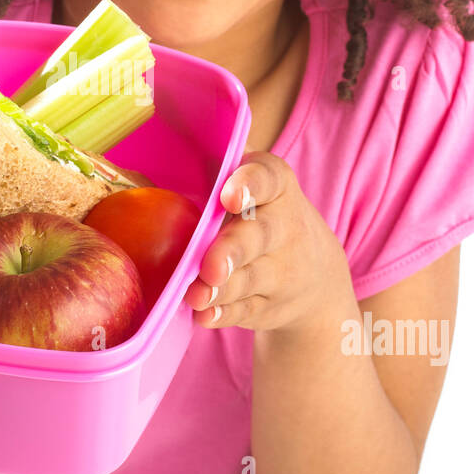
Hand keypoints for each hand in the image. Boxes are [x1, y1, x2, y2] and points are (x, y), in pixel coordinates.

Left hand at [182, 151, 353, 336]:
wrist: (317, 276)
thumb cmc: (262, 215)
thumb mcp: (255, 187)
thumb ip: (219, 173)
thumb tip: (155, 158)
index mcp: (276, 186)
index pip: (267, 178)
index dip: (248, 185)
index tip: (229, 197)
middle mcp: (284, 227)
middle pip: (257, 235)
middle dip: (232, 250)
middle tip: (211, 266)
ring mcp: (281, 271)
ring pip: (248, 279)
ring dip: (221, 289)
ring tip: (197, 295)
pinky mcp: (268, 306)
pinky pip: (244, 311)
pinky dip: (223, 314)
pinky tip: (204, 316)